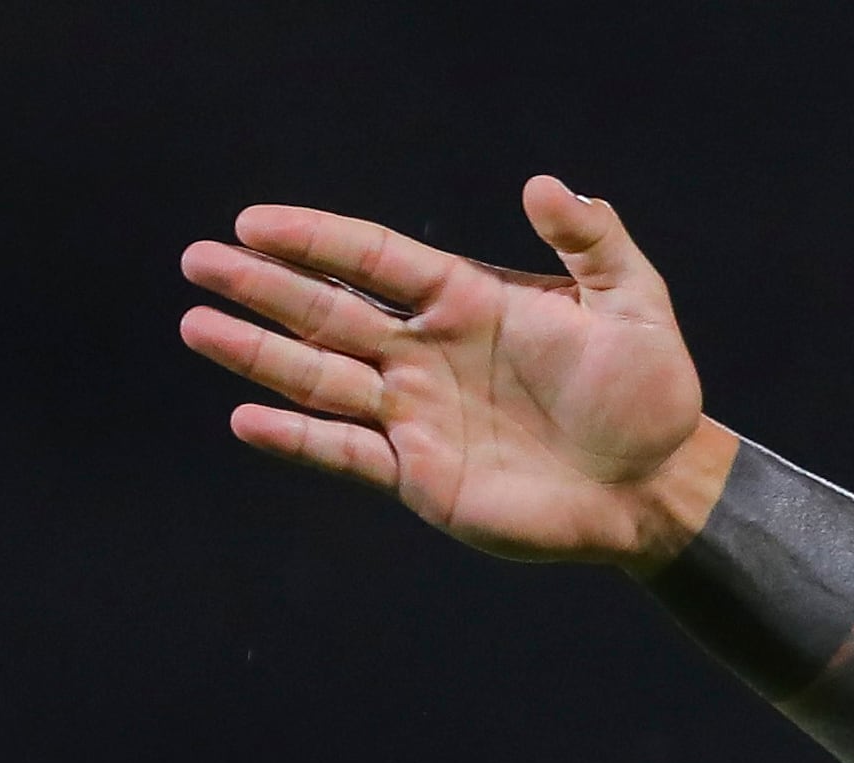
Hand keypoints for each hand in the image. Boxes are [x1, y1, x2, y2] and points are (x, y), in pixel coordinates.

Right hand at [177, 179, 727, 564]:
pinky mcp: (420, 476)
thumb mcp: (633, 305)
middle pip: (328, 312)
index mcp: (465, 301)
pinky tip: (247, 420)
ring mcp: (417, 415)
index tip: (253, 223)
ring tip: (196, 325)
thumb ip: (593, 241)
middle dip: (263, 287)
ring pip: (320, 378)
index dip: (315, 239)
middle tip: (198, 261)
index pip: (372, 259)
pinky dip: (297, 440)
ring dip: (258, 355)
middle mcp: (427, 354)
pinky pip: (345, 454)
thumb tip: (546, 183)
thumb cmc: (650, 394)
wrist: (656, 487)